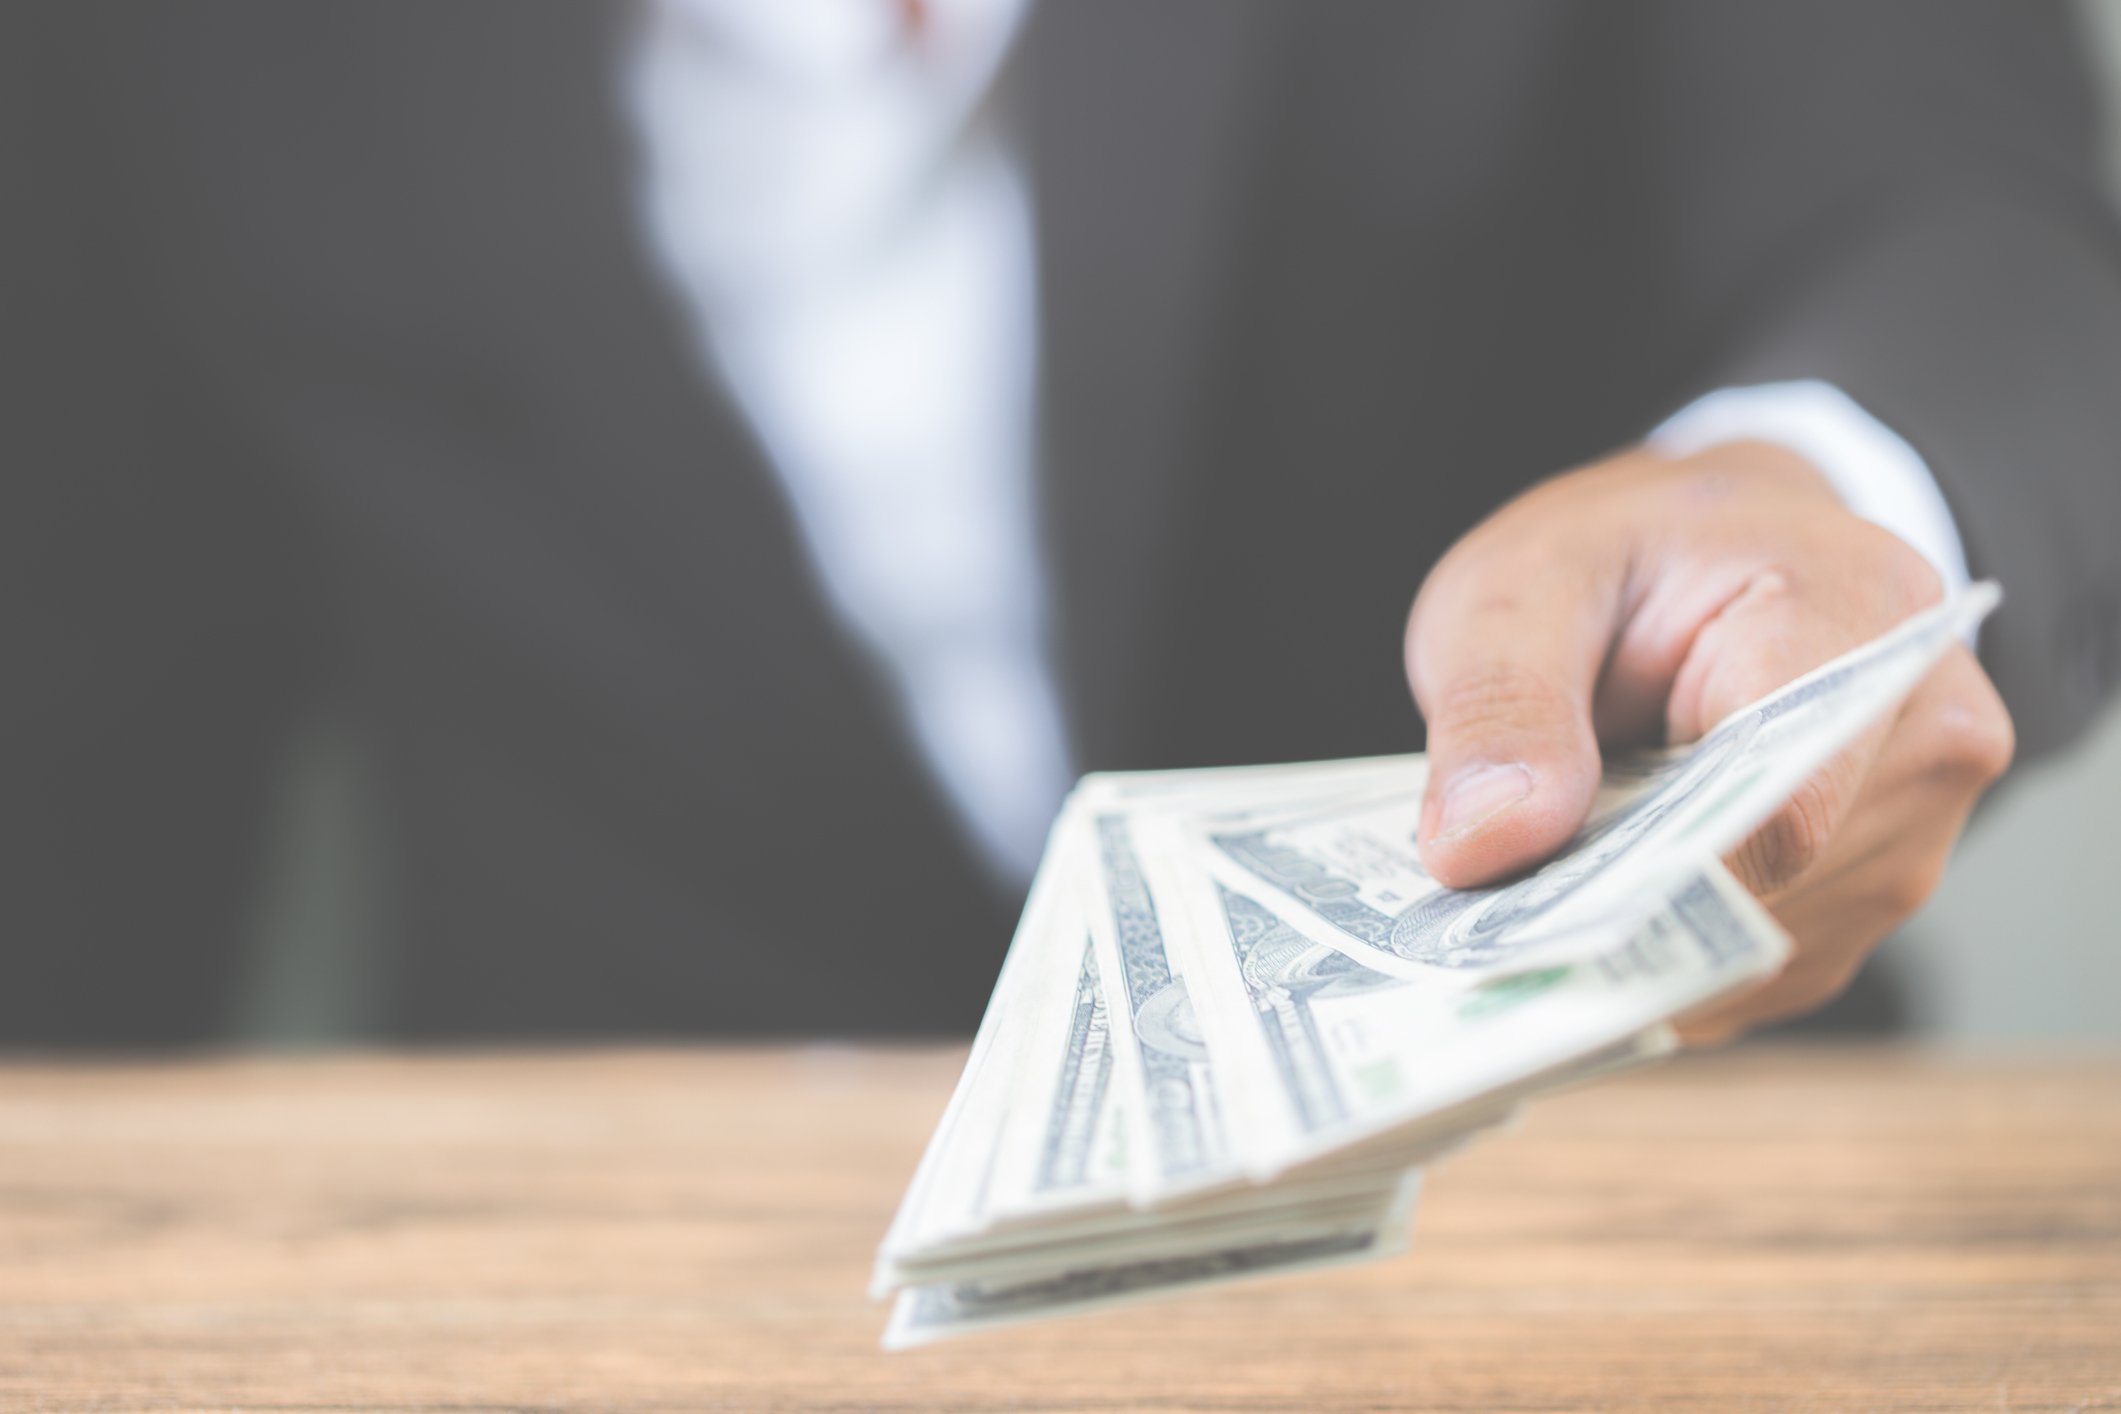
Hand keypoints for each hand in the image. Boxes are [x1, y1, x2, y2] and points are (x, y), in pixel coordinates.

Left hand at [1405, 440, 2014, 1041]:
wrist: (1708, 553)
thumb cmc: (1626, 556)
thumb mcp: (1520, 586)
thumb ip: (1500, 704)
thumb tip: (1480, 848)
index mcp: (1858, 610)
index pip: (1782, 803)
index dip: (1647, 879)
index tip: (1525, 918)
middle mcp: (1925, 728)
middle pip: (1769, 894)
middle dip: (1620, 912)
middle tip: (1495, 905)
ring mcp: (1913, 822)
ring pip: (1761, 950)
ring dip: (1638, 938)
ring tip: (1551, 874)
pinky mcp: (1870, 891)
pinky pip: (1760, 968)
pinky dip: (1665, 954)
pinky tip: (1600, 898)